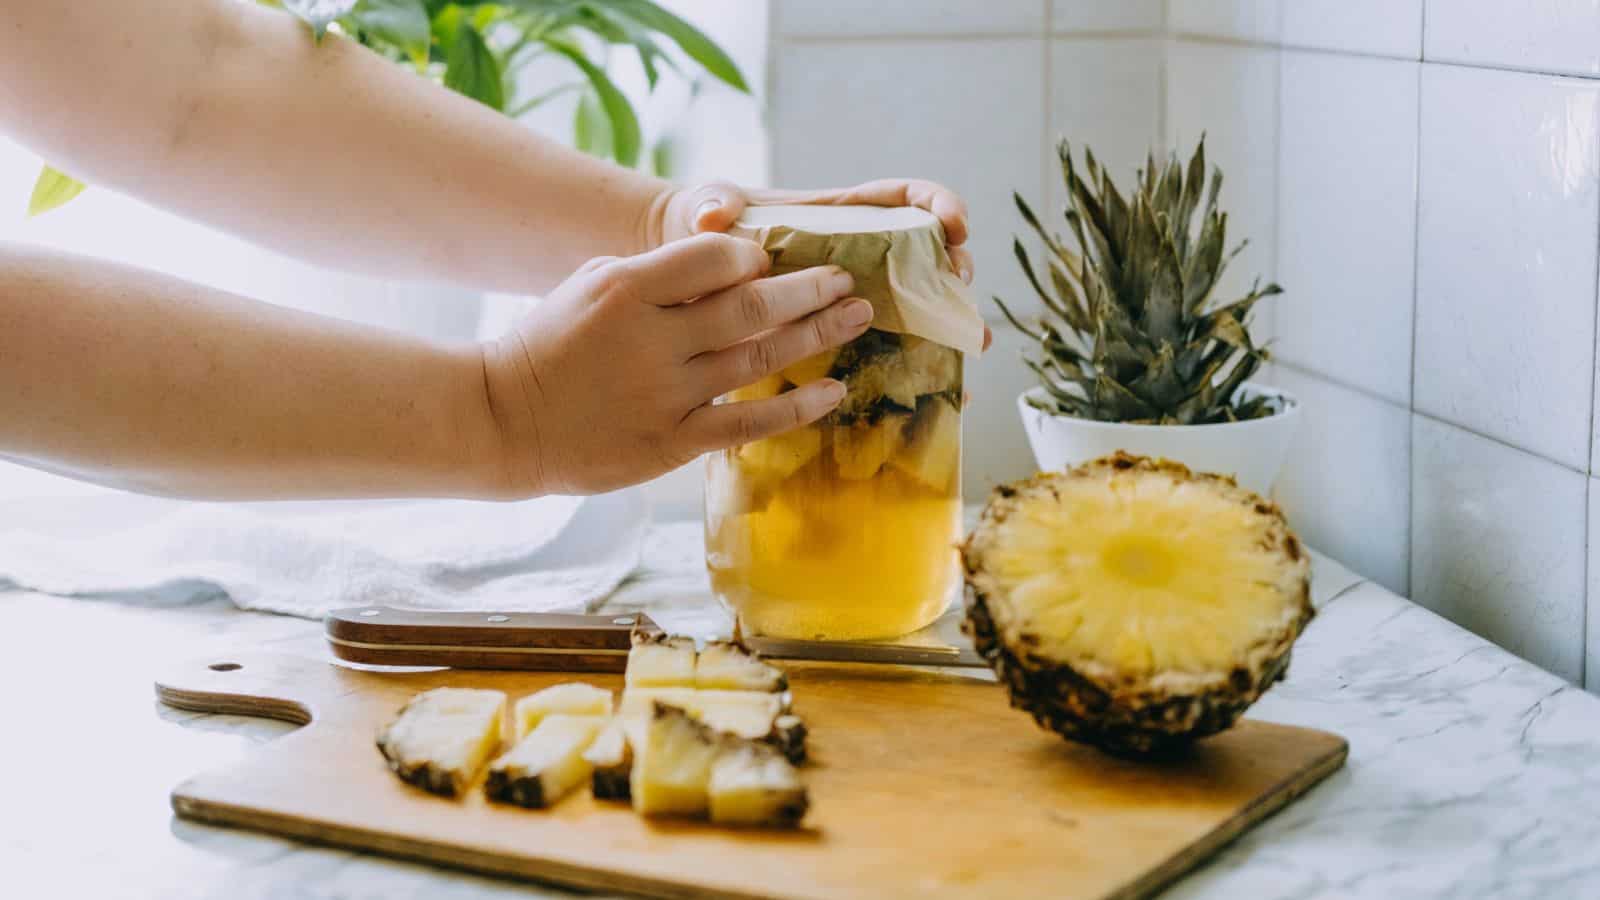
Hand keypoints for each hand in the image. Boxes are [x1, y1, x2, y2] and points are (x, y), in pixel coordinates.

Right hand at [480, 233, 873, 495]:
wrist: (505, 421)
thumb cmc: (551, 344)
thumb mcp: (590, 285)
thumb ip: (655, 273)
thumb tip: (728, 262)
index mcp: (626, 289)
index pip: (713, 257)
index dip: (754, 254)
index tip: (776, 257)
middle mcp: (651, 340)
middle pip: (751, 306)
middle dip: (809, 289)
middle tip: (845, 280)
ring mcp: (664, 394)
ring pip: (758, 359)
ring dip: (815, 335)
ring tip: (856, 317)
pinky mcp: (670, 442)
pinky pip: (747, 423)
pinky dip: (795, 407)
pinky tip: (831, 390)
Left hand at [658, 179, 991, 350]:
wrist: (683, 276)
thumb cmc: (703, 230)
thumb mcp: (706, 208)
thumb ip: (713, 203)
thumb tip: (715, 214)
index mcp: (837, 215)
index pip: (902, 200)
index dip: (937, 204)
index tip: (955, 224)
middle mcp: (858, 254)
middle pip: (926, 253)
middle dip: (954, 267)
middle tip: (960, 290)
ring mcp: (854, 297)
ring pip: (919, 303)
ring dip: (952, 318)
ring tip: (970, 342)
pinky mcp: (840, 336)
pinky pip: (889, 348)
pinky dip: (922, 363)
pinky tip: (946, 388)